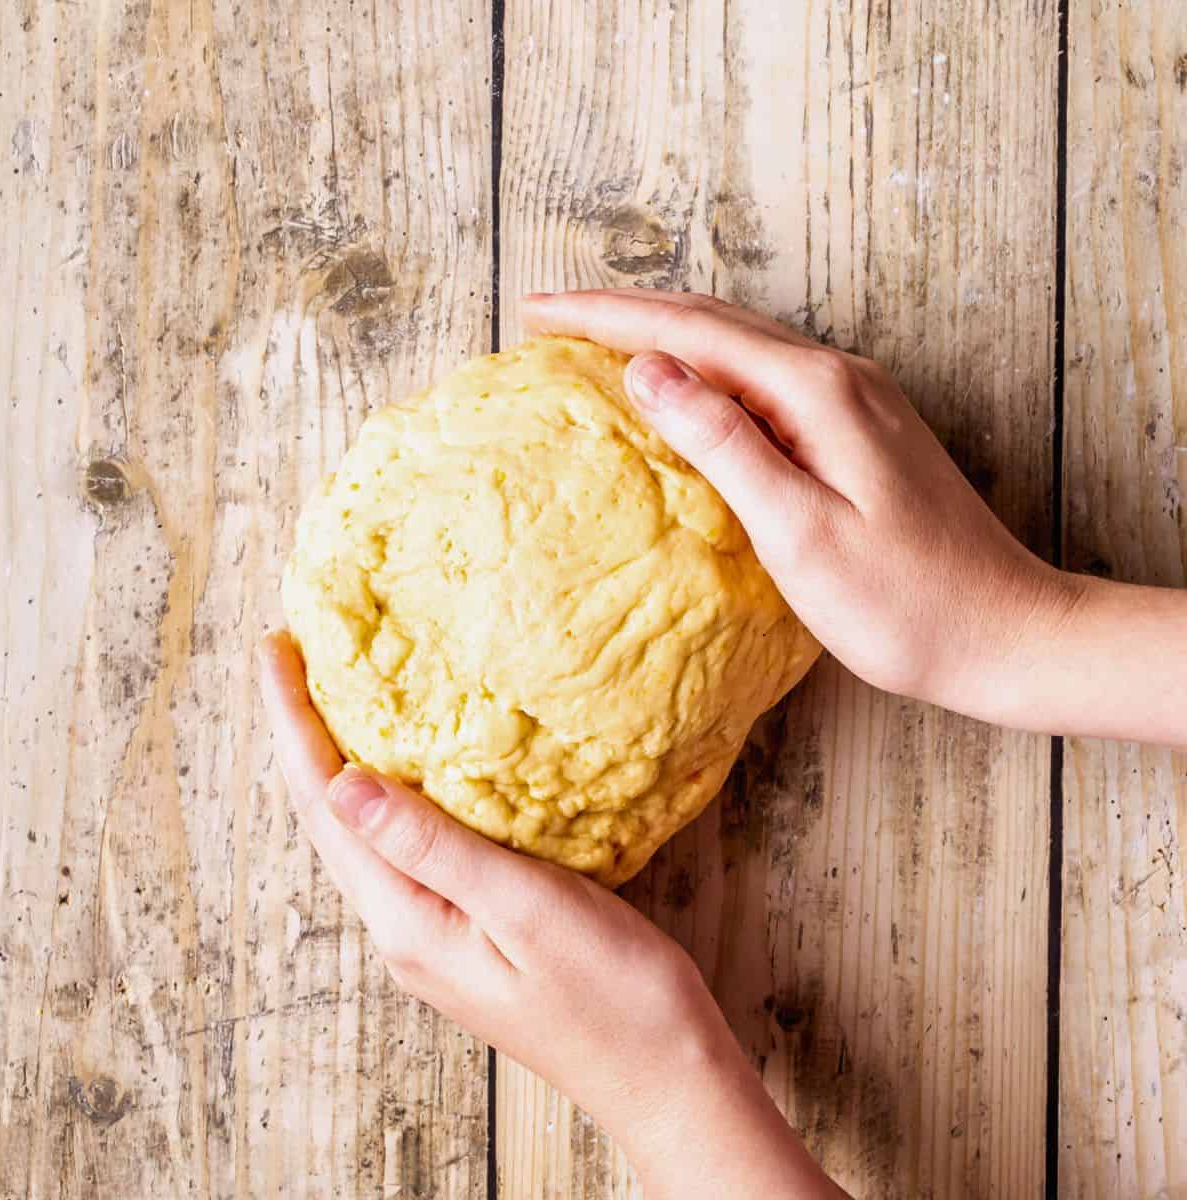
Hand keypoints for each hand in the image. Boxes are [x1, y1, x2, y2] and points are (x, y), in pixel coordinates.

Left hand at [258, 631, 845, 1199]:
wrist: (666, 1075)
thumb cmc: (613, 996)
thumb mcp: (525, 910)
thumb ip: (433, 848)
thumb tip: (344, 783)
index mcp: (408, 923)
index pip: (326, 808)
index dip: (295, 725)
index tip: (277, 649)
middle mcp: (405, 930)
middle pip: (332, 818)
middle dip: (306, 735)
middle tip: (297, 657)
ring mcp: (434, 934)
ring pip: (367, 831)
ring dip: (344, 760)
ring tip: (337, 695)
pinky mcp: (467, 930)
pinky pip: (408, 846)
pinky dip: (394, 793)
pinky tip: (415, 764)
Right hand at [523, 289, 1186, 746]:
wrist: (1005, 633)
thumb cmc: (902, 603)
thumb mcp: (799, 530)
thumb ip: (723, 443)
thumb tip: (646, 369)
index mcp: (816, 392)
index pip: (690, 331)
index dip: (606, 316)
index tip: (537, 312)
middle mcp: (839, 377)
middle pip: (713, 322)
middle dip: (627, 313)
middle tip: (551, 319)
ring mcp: (856, 401)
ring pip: (741, 345)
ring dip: (667, 335)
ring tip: (601, 341)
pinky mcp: (861, 431)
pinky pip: (767, 379)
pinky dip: (710, 371)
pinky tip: (688, 389)